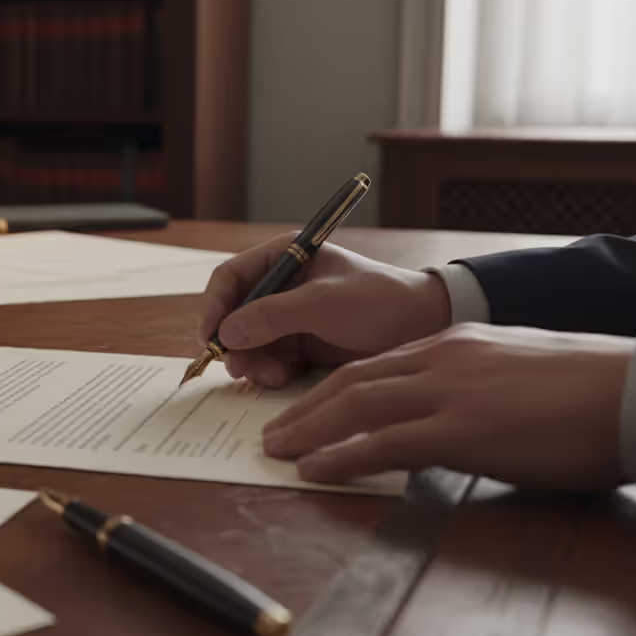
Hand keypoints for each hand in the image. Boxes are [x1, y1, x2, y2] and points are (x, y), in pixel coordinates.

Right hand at [198, 241, 450, 387]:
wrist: (425, 327)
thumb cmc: (382, 301)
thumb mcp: (325, 303)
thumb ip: (273, 315)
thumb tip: (227, 333)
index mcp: (285, 256)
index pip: (231, 277)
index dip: (214, 306)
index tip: (210, 337)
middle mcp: (281, 285)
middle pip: (233, 313)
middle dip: (232, 342)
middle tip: (238, 367)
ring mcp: (289, 317)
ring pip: (247, 341)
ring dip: (249, 361)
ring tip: (267, 376)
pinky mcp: (300, 344)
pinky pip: (267, 359)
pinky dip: (267, 371)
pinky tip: (280, 378)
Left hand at [263, 323, 635, 490]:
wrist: (630, 389)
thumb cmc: (584, 388)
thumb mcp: (513, 371)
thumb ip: (473, 384)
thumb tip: (455, 412)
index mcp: (454, 344)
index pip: (375, 364)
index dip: (333, 389)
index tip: (305, 408)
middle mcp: (441, 360)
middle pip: (353, 381)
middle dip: (306, 408)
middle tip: (273, 432)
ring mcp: (449, 393)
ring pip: (357, 405)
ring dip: (308, 430)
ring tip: (276, 450)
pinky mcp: (462, 430)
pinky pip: (384, 442)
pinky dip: (341, 456)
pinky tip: (313, 470)